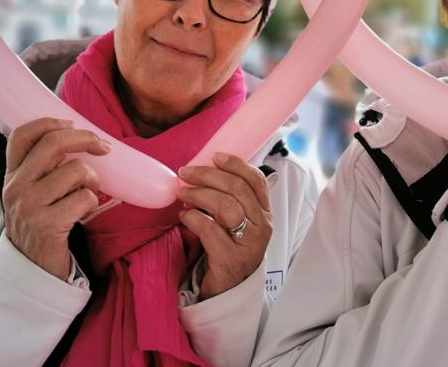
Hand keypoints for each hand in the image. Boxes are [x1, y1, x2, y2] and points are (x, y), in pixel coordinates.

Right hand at [2, 118, 110, 280]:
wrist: (32, 269)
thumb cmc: (41, 222)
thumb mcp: (33, 191)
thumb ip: (45, 166)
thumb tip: (79, 134)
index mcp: (12, 174)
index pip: (23, 134)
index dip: (50, 122)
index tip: (73, 124)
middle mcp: (16, 187)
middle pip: (54, 143)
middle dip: (86, 139)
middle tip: (103, 148)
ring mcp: (29, 206)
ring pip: (77, 170)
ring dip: (92, 180)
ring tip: (87, 194)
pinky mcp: (47, 225)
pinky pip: (85, 197)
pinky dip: (92, 203)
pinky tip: (83, 213)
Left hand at [178, 152, 272, 299]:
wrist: (227, 292)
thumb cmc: (229, 249)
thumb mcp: (237, 222)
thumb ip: (231, 199)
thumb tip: (206, 170)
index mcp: (264, 213)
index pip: (256, 181)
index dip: (236, 164)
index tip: (215, 157)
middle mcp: (262, 227)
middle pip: (237, 189)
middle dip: (208, 175)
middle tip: (186, 173)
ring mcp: (249, 244)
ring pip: (226, 207)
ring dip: (200, 195)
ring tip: (183, 194)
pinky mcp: (231, 260)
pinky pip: (211, 230)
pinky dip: (194, 218)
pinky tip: (184, 216)